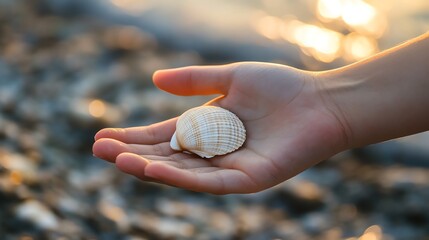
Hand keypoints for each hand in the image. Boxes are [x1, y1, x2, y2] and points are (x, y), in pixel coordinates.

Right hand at [92, 62, 346, 193]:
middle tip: (98, 150)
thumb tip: (154, 79)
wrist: (322, 102)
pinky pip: (209, 181)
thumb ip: (195, 80)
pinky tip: (154, 168)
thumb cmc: (282, 88)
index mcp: (208, 128)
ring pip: (182, 172)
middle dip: (132, 154)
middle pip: (166, 155)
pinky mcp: (248, 180)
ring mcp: (229, 168)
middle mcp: (213, 151)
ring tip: (117, 160)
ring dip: (148, 166)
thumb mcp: (231, 77)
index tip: (102, 137)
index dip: (133, 137)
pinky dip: (181, 176)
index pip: (163, 136)